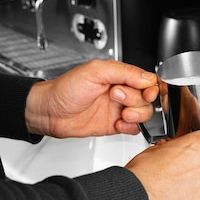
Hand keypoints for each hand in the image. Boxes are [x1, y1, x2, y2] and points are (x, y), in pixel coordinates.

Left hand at [25, 60, 158, 136]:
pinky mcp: (115, 124)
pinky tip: (118, 124)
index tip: (145, 92)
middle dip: (136, 100)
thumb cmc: (65, 89)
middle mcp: (121, 91)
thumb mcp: (95, 71)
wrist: (49, 113)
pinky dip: (130, 128)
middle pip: (147, 98)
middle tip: (116, 97)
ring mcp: (118, 108)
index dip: (150, 87)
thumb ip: (123, 71)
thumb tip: (147, 77)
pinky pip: (134, 128)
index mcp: (119, 75)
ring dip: (136, 115)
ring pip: (143, 113)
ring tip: (121, 114)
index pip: (147, 80)